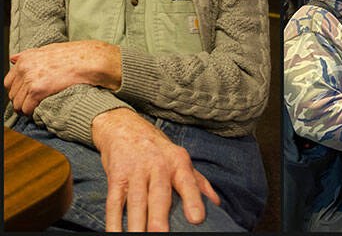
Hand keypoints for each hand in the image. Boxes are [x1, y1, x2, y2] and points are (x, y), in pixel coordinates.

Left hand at [6, 40, 122, 114]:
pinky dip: (32, 113)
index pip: (9, 82)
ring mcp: (29, 80)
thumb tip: (12, 59)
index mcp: (25, 59)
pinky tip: (40, 112)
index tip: (26, 96)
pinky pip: (27, 108)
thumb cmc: (75, 55)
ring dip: (26, 109)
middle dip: (21, 101)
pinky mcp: (37, 91)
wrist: (90, 60)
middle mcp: (24, 68)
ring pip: (18, 103)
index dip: (17, 91)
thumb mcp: (49, 50)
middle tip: (33, 105)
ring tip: (37, 110)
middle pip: (12, 94)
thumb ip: (29, 55)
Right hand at [92, 108, 219, 231]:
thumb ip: (199, 182)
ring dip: (136, 223)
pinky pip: (114, 201)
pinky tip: (114, 233)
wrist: (125, 128)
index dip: (193, 200)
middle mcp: (157, 166)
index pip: (188, 183)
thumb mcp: (181, 160)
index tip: (197, 219)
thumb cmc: (158, 150)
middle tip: (160, 235)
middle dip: (159, 216)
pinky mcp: (116, 177)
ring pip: (135, 201)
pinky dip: (113, 220)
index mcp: (178, 163)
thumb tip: (216, 203)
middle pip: (158, 195)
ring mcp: (135, 172)